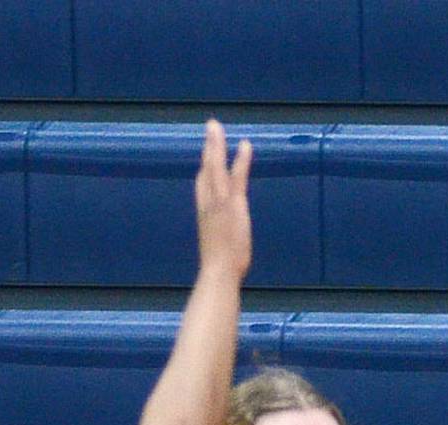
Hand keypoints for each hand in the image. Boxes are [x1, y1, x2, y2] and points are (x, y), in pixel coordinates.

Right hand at [194, 119, 251, 280]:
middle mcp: (209, 205)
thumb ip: (219, 246)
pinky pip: (236, 177)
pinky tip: (244, 145)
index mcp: (206, 216)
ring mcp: (219, 203)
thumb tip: (219, 257)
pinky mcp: (231, 205)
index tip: (207, 155)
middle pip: (206, 170)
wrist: (218, 275)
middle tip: (211, 127)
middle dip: (208, 148)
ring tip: (215, 126)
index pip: (203, 187)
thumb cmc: (219, 273)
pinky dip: (239, 161)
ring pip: (215, 168)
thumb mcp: (218, 255)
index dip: (205, 169)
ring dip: (216, 145)